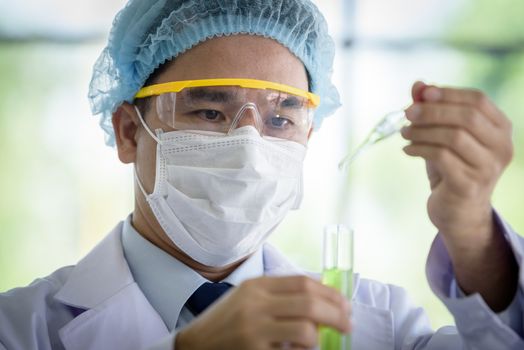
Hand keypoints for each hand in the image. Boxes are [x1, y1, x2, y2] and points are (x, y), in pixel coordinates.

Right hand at [176, 276, 350, 349]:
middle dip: (337, 314)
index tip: (345, 303)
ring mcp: (253, 330)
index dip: (330, 293)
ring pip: (305, 330)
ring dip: (321, 338)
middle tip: (348, 324)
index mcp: (256, 285)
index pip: (303, 282)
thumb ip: (279, 295)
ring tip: (321, 341)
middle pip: (309, 303)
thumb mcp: (248, 298)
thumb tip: (322, 299)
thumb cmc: (226, 320)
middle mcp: (255, 304)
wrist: (195, 345)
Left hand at [402, 81, 512, 242]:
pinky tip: (407, 150)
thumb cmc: (452, 168)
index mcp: (500, 129)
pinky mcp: (469, 185)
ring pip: (453, 136)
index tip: (422, 93)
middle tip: (407, 113)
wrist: (458, 212)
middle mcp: (501, 147)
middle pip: (467, 116)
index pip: (478, 100)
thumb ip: (433, 109)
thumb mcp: (443, 135)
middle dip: (432, 111)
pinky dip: (419, 149)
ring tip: (404, 133)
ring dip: (422, 131)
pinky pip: (441, 157)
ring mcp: (488, 168)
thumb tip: (417, 85)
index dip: (448, 93)